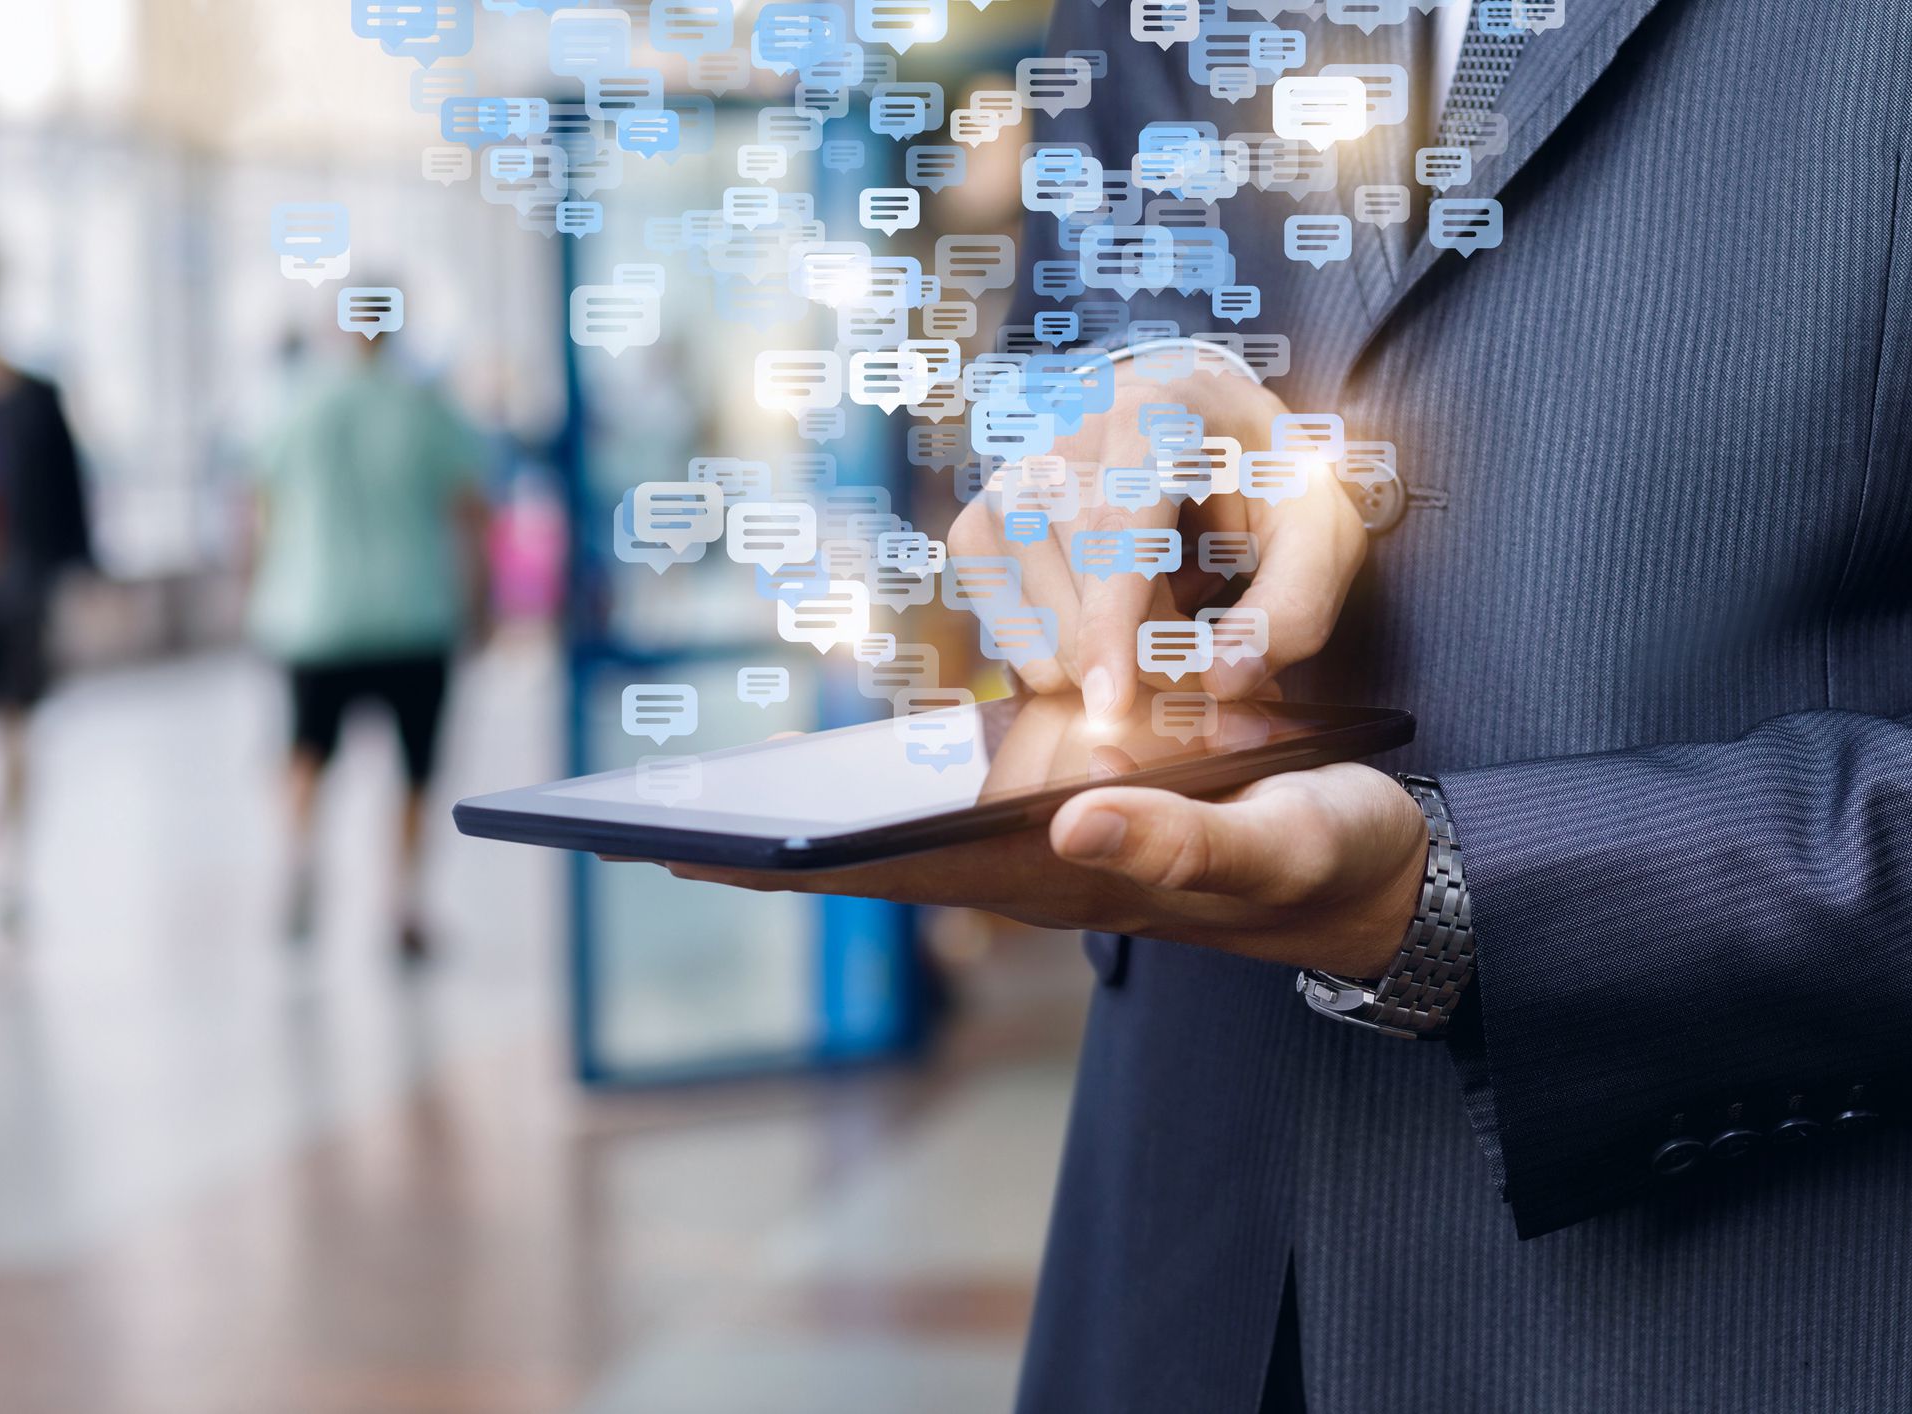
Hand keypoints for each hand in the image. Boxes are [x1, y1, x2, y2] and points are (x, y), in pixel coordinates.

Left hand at [657, 761, 1427, 978]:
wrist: (1381, 869)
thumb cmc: (1337, 858)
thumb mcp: (1282, 844)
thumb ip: (1184, 844)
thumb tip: (1069, 819)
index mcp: (1068, 875)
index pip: (910, 871)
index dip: (807, 860)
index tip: (700, 847)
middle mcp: (1036, 867)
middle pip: (878, 862)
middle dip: (768, 851)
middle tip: (645, 828)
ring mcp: (1045, 842)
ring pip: (901, 836)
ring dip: (804, 828)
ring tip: (696, 807)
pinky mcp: (1066, 809)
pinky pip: (947, 807)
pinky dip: (875, 796)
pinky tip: (821, 782)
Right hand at [947, 360, 1368, 719]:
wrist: (1185, 414)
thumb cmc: (1259, 474)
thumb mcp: (1317, 528)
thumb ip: (1292, 606)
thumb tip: (1220, 682)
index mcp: (1151, 417)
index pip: (1116, 534)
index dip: (1111, 626)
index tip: (1108, 704)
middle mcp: (1058, 442)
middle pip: (1082, 599)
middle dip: (1148, 656)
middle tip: (1206, 636)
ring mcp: (1004, 487)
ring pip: (1043, 632)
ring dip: (1113, 656)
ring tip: (1163, 603)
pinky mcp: (975, 530)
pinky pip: (1013, 643)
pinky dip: (1065, 656)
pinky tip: (1107, 609)